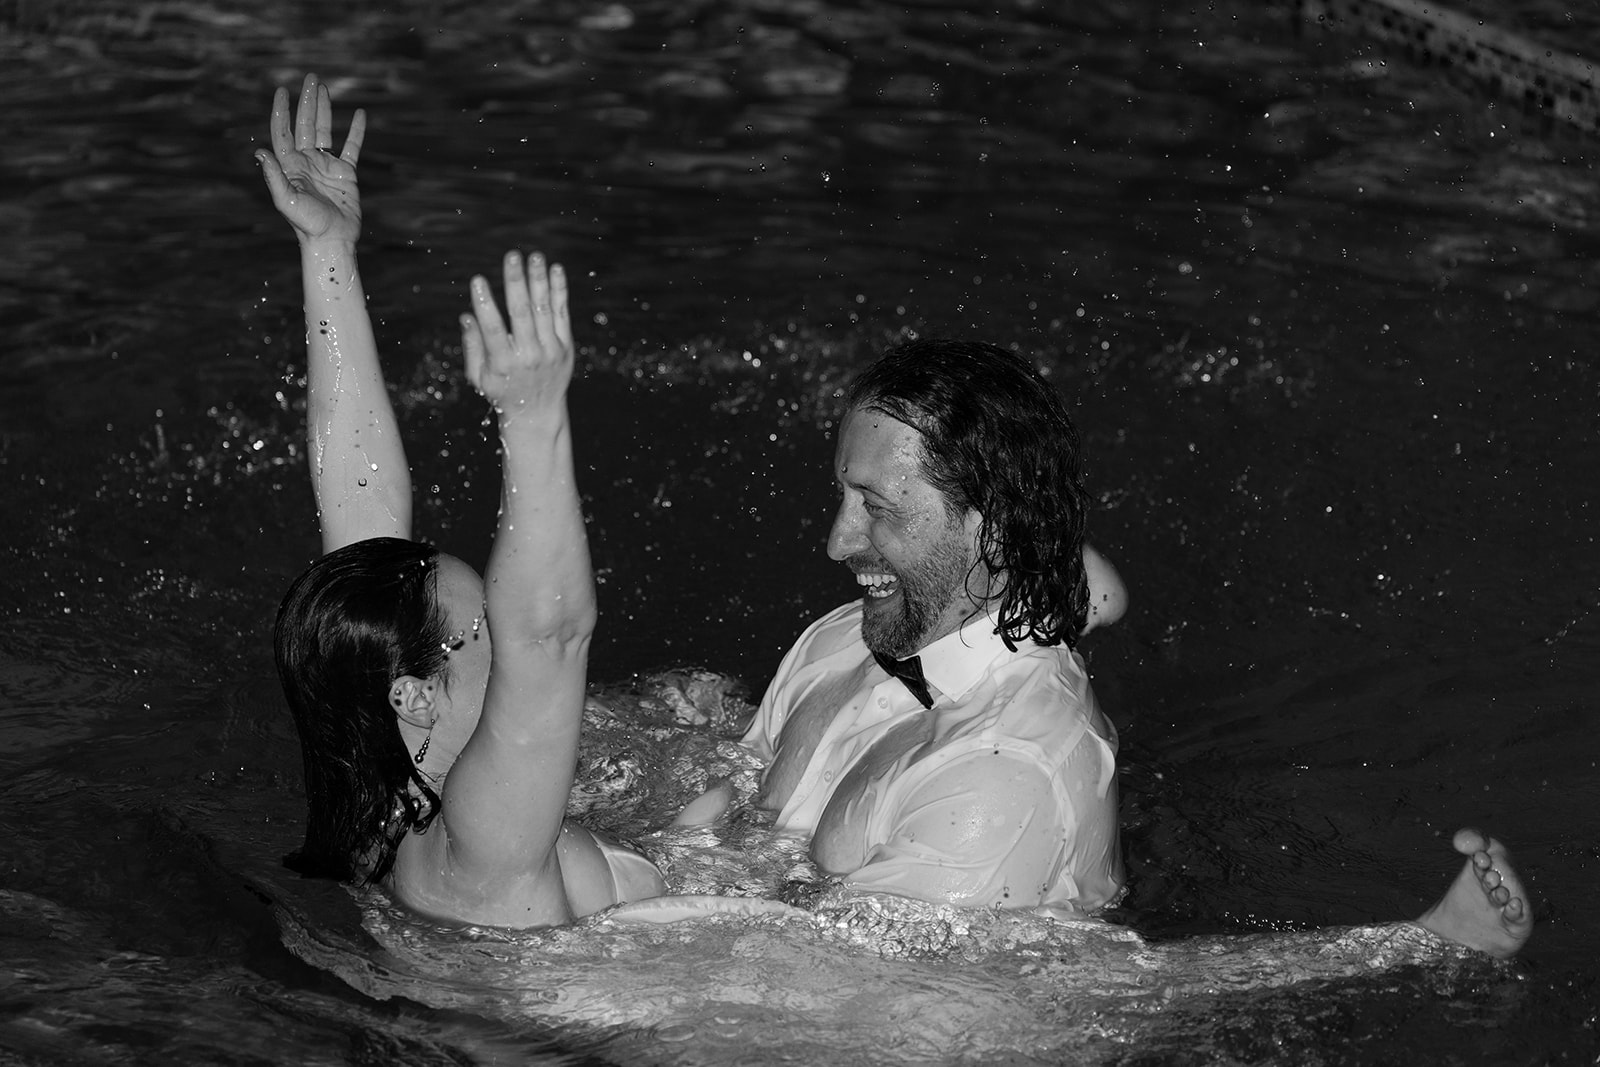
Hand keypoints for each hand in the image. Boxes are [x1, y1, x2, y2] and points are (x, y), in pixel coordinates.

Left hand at [255, 73, 365, 244]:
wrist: (332, 240)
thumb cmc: (307, 224)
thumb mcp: (286, 200)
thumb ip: (273, 175)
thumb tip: (259, 150)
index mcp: (290, 165)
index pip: (283, 131)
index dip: (282, 111)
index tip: (282, 90)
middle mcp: (306, 161)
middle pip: (304, 124)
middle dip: (306, 100)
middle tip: (310, 77)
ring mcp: (326, 165)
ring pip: (324, 129)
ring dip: (324, 108)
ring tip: (323, 87)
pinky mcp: (347, 173)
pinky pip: (352, 147)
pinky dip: (356, 130)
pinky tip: (360, 115)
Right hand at [462, 251, 575, 415]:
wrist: (538, 412)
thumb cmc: (502, 391)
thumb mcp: (479, 377)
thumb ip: (473, 346)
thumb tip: (467, 315)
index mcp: (503, 364)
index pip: (492, 328)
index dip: (484, 304)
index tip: (477, 280)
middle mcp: (529, 356)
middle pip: (521, 313)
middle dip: (515, 282)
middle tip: (511, 255)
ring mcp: (550, 350)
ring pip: (544, 309)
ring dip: (539, 280)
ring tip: (534, 256)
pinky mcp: (565, 346)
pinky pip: (562, 314)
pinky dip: (559, 291)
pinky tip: (555, 270)